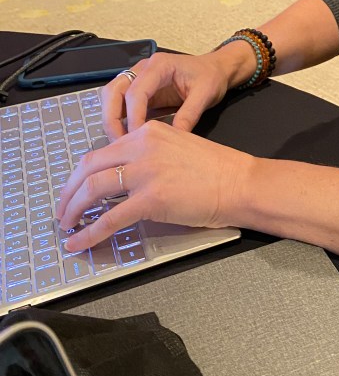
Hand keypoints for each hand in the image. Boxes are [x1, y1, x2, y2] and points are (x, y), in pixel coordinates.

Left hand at [56, 122, 252, 251]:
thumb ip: (149, 156)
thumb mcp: (177, 148)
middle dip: (69, 191)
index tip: (74, 190)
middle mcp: (142, 146)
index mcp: (148, 131)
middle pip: (89, 166)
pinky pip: (110, 218)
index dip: (81, 174)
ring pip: (93, 188)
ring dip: (73, 210)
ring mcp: (146, 172)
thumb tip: (122, 181)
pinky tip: (79, 243)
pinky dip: (89, 233)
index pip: (102, 151)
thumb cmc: (216, 170)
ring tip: (67, 226)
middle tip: (63, 211)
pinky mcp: (151, 198)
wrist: (239, 182)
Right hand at [101, 51, 230, 140]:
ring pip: (112, 96)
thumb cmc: (210, 77)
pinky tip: (126, 137)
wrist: (215, 69)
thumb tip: (173, 138)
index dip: (133, 116)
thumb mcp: (205, 94)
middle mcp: (143, 69)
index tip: (136, 138)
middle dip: (111, 118)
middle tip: (118, 144)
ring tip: (120, 143)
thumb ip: (189, 115)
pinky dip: (118, 120)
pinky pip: (120, 104)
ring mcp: (139, 78)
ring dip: (111, 119)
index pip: (136, 91)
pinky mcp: (140, 90)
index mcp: (160, 65)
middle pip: (114, 90)